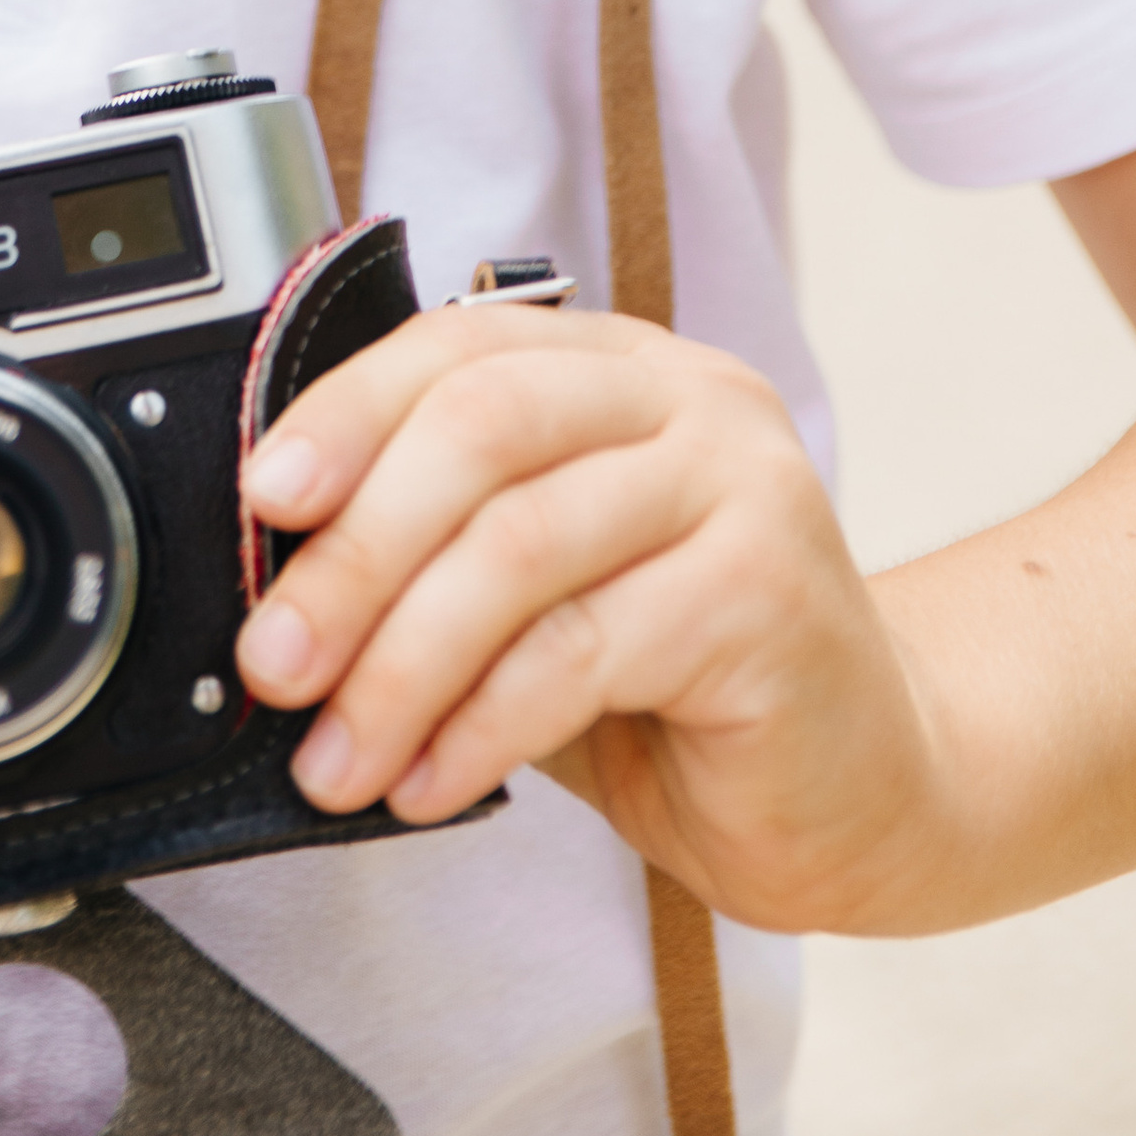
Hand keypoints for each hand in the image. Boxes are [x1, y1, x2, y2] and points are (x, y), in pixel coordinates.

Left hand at [235, 302, 938, 931]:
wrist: (872, 787)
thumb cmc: (691, 687)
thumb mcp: (548, 593)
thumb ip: (449, 554)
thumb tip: (285, 583)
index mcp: (622, 368)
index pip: (455, 349)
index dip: (344, 415)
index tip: (263, 501)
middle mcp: (689, 401)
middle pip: (478, 431)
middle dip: (353, 553)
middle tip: (277, 657)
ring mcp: (740, 488)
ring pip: (518, 547)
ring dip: (399, 663)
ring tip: (337, 753)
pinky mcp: (766, 597)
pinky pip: (579, 652)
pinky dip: (480, 726)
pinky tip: (431, 782)